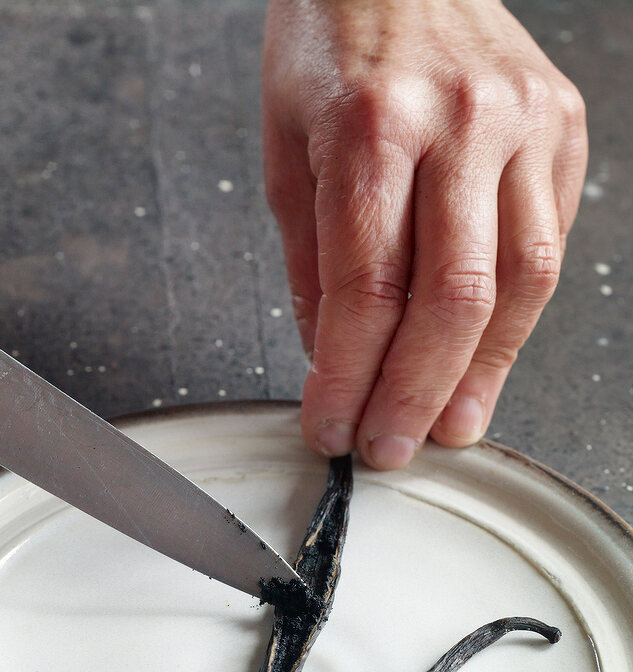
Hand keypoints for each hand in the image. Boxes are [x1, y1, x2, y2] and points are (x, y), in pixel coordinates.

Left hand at [262, 0, 587, 467]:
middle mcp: (459, 120)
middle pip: (453, 297)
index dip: (348, 376)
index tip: (330, 426)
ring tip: (448, 427)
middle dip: (415, 394)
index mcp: (372, 126)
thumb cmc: (329, 45)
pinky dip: (514, 316)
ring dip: (481, 372)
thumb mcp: (287, 152)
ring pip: (520, 281)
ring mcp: (522, 121)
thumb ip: (313, 263)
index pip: (366, 289)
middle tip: (390, 448)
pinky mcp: (561, 124)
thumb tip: (333, 359)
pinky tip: (483, 357)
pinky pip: (547, 244)